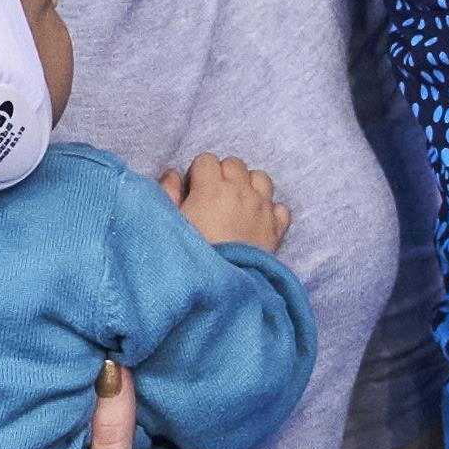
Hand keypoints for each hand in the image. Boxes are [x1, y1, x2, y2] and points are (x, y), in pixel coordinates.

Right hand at [165, 152, 287, 251]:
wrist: (220, 288)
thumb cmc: (191, 255)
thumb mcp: (170, 222)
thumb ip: (168, 192)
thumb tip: (172, 174)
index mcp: (211, 188)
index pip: (207, 160)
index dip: (198, 174)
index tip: (193, 192)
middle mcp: (241, 191)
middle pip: (235, 164)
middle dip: (223, 174)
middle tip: (213, 197)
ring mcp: (261, 208)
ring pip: (261, 178)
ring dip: (249, 185)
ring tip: (237, 203)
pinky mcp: (276, 228)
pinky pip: (280, 207)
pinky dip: (270, 210)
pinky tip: (257, 221)